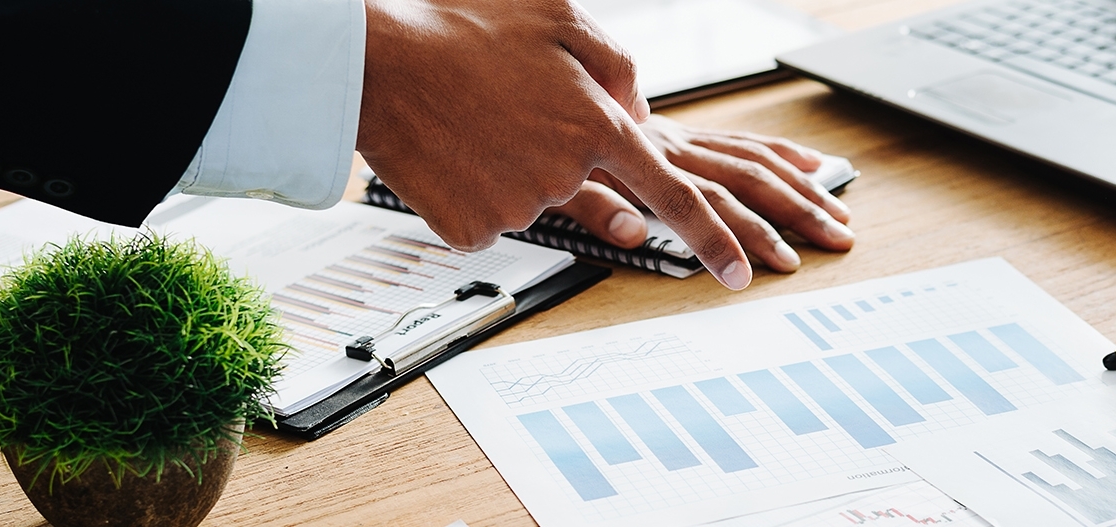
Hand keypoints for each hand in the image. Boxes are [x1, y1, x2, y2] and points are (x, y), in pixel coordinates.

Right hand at [355, 0, 751, 288]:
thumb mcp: (559, 19)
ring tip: (471, 118)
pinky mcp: (474, 230)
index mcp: (598, 124)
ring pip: (532, 196)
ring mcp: (518, 207)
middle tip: (503, 106)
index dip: (713, 238)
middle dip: (551, 148)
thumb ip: (616, 66)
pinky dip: (474, 189)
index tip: (739, 274)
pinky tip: (452, 150)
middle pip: (580, 178)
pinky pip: (489, 216)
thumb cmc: (462, 30)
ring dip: (509, 164)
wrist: (375, 64)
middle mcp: (566, 172)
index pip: (676, 194)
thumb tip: (638, 111)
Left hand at [547, 116, 853, 271]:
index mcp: (636, 158)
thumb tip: (632, 232)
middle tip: (832, 243)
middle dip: (794, 214)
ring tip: (837, 216)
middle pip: (743, 179)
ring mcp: (679, 138)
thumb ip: (590, 207)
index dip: (725, 240)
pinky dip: (782, 154)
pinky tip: (813, 166)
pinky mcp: (682, 134)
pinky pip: (742, 141)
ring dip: (800, 189)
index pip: (693, 203)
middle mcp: (667, 144)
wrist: (527, 92)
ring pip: (752, 160)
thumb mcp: (550, 182)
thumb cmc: (537, 138)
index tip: (750, 277)